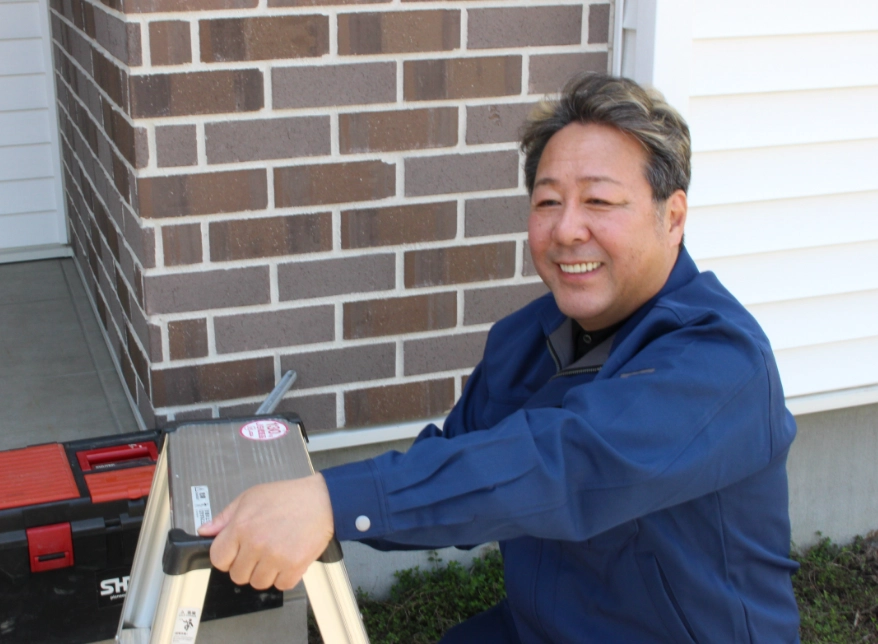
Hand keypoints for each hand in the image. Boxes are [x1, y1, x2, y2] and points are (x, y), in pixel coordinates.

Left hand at [197, 473, 333, 590]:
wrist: (322, 500)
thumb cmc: (288, 497)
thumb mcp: (251, 497)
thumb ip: (225, 516)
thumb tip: (206, 531)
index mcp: (241, 527)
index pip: (218, 559)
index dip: (226, 557)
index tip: (235, 553)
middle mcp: (256, 544)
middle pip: (237, 575)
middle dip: (246, 565)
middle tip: (259, 551)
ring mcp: (275, 557)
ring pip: (258, 583)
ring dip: (265, 573)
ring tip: (275, 554)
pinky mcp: (294, 566)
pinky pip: (281, 585)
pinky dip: (285, 576)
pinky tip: (287, 560)